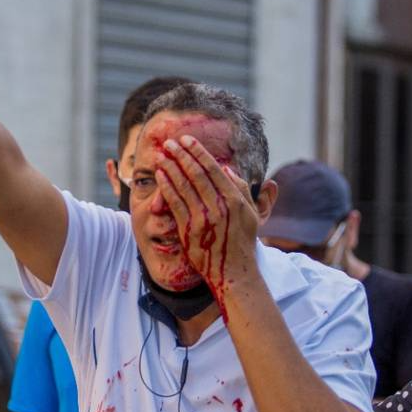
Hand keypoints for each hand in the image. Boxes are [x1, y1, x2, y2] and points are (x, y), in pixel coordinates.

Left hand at [155, 134, 259, 306]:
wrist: (233, 271)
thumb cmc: (242, 241)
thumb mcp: (250, 213)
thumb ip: (241, 189)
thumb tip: (226, 169)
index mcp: (234, 199)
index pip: (213, 168)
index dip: (198, 152)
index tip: (187, 139)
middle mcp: (219, 206)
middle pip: (196, 173)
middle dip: (181, 155)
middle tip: (170, 142)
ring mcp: (203, 218)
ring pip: (183, 186)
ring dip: (171, 167)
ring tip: (162, 155)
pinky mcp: (189, 229)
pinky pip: (175, 203)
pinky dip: (166, 187)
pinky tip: (160, 175)